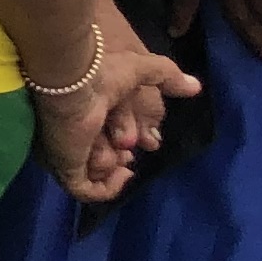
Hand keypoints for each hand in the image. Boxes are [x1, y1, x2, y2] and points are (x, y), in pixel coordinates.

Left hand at [30, 15, 200, 204]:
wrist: (75, 78)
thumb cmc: (103, 70)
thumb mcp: (142, 70)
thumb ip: (167, 77)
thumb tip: (195, 87)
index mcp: (88, 107)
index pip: (110, 131)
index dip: (132, 137)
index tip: (149, 140)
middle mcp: (76, 129)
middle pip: (105, 152)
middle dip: (123, 152)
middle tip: (135, 145)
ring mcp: (69, 149)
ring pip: (96, 172)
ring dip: (115, 166)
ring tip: (120, 149)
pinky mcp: (65, 165)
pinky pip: (85, 190)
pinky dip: (107, 189)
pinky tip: (123, 174)